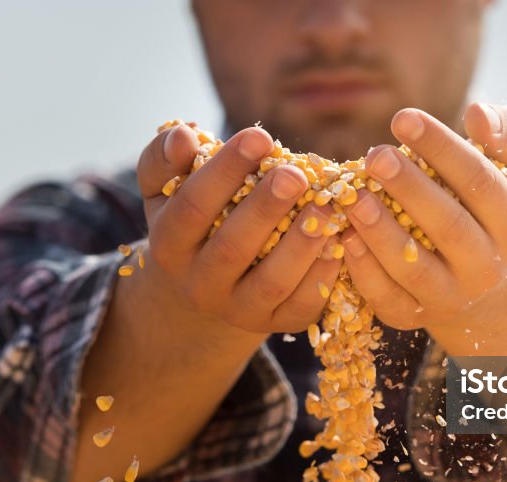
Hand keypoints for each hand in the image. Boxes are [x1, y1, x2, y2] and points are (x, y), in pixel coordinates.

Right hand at [137, 123, 340, 333]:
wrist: (203, 285)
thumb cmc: (192, 217)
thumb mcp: (166, 188)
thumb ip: (165, 158)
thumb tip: (182, 134)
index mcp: (169, 244)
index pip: (193, 207)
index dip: (225, 171)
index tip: (260, 136)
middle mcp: (199, 283)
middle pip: (232, 248)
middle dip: (266, 208)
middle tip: (296, 174)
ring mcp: (238, 309)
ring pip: (271, 282)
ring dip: (301, 244)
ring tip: (326, 207)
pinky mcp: (276, 323)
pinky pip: (301, 306)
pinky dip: (323, 275)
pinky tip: (340, 241)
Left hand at [341, 103, 506, 343]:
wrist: (489, 286)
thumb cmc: (492, 209)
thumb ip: (506, 135)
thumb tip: (476, 112)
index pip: (478, 181)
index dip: (440, 148)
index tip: (403, 117)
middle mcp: (486, 265)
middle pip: (447, 226)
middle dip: (409, 188)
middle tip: (374, 155)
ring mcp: (450, 296)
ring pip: (414, 267)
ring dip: (380, 231)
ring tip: (353, 196)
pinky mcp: (414, 317)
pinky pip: (386, 297)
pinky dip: (363, 270)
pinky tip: (343, 237)